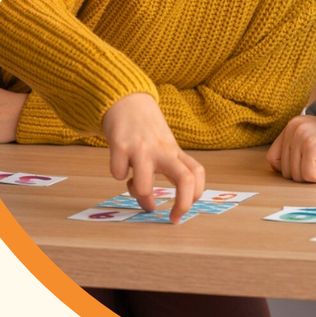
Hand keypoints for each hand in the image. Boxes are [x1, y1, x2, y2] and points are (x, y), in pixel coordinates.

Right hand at [100, 92, 203, 222]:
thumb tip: (151, 204)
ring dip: (139, 195)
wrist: (125, 98)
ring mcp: (141, 148)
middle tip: (173, 218)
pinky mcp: (120, 145)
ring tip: (135, 187)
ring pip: (143, 186)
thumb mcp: (161, 145)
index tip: (183, 210)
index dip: (196, 194)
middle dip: (182, 204)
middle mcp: (162, 150)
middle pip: (185, 179)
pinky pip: (118, 174)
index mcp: (174, 151)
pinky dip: (118, 175)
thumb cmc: (145, 128)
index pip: (197, 173)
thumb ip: (163, 170)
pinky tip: (120, 163)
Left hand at [268, 115, 315, 182]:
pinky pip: (310, 178)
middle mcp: (293, 126)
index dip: (297, 169)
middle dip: (310, 173)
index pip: (274, 161)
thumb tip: (276, 169)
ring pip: (297, 177)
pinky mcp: (313, 147)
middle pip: (285, 172)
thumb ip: (297, 153)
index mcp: (292, 124)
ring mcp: (302, 135)